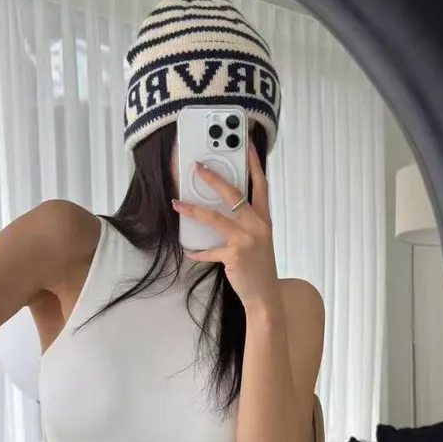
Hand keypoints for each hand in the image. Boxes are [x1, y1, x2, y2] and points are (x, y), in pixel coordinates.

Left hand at [172, 142, 279, 310]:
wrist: (265, 295)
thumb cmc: (259, 266)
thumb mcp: (258, 239)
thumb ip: (245, 222)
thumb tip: (221, 208)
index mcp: (264, 219)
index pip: (261, 185)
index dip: (254, 165)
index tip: (247, 146)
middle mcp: (257, 225)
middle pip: (234, 194)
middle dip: (213, 178)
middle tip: (197, 167)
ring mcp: (246, 239)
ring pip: (215, 217)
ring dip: (193, 210)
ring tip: (177, 204)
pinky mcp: (234, 255)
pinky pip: (209, 250)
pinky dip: (197, 251)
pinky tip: (189, 251)